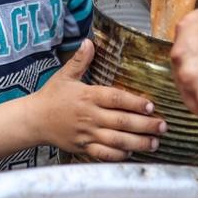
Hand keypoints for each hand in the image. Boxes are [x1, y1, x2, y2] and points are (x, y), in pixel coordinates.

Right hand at [29, 40, 166, 160]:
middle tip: (163, 126)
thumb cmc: (51, 96)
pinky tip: (132, 153)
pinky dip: (119, 155)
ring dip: (138, 142)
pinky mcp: (83, 147)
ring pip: (117, 140)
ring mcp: (87, 134)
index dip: (135, 103)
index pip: (116, 99)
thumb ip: (80, 60)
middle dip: (145, 125)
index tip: (151, 106)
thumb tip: (88, 41)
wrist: (34, 120)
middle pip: (122, 121)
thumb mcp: (64, 75)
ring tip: (155, 142)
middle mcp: (89, 116)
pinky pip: (104, 154)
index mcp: (88, 96)